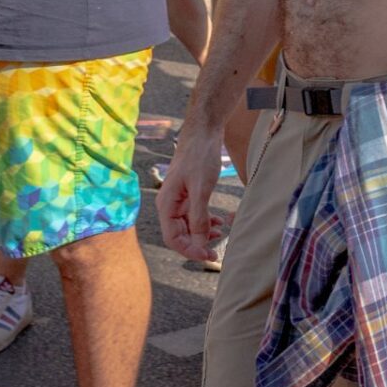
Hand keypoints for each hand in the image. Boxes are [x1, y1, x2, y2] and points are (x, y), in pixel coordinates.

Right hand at [156, 127, 226, 262]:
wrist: (204, 131)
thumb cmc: (200, 156)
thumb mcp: (201, 188)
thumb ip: (199, 216)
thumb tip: (199, 243)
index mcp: (166, 204)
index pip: (173, 238)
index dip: (190, 250)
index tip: (208, 255)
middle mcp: (169, 204)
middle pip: (179, 235)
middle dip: (197, 244)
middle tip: (216, 251)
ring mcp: (179, 199)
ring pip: (188, 226)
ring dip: (202, 233)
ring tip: (220, 234)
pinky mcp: (189, 193)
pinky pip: (194, 215)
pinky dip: (205, 221)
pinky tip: (218, 222)